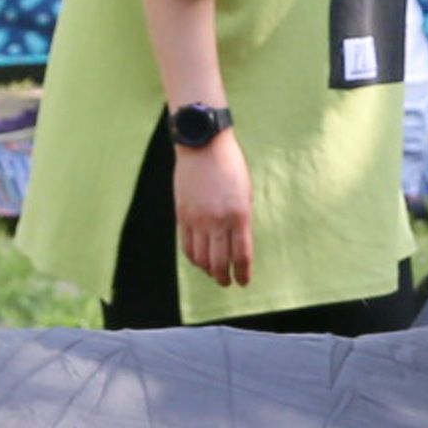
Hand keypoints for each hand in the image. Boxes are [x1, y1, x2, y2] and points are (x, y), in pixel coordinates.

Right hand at [171, 128, 255, 290]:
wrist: (203, 145)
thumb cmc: (230, 166)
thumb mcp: (245, 193)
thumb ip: (242, 220)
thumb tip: (238, 245)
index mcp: (239, 215)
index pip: (241, 255)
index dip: (243, 273)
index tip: (243, 281)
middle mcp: (217, 221)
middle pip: (220, 262)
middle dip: (224, 277)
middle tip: (228, 282)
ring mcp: (197, 219)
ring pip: (201, 258)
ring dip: (208, 270)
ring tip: (214, 273)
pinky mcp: (182, 215)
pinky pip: (186, 246)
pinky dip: (194, 258)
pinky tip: (200, 260)